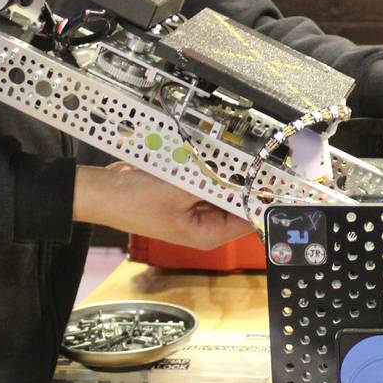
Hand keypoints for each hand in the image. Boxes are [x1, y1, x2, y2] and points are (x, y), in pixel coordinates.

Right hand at [72, 162, 253, 249]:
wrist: (101, 191)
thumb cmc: (134, 202)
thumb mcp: (178, 190)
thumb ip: (213, 183)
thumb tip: (244, 176)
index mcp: (208, 234)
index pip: (249, 217)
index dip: (264, 197)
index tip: (280, 178)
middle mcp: (204, 223)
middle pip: (237, 198)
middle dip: (245, 176)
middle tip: (260, 152)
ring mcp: (194, 205)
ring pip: (221, 184)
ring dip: (225, 167)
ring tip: (236, 148)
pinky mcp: (184, 189)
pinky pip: (205, 175)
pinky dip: (208, 163)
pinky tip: (213, 149)